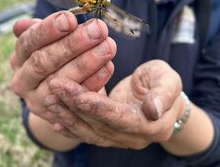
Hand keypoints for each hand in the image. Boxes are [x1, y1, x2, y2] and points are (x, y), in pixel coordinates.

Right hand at [10, 11, 116, 123]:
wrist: (64, 94)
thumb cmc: (59, 57)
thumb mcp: (49, 42)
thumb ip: (43, 31)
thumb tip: (21, 24)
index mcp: (19, 58)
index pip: (28, 41)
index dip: (48, 29)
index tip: (71, 19)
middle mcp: (23, 81)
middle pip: (43, 61)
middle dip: (72, 44)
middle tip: (98, 30)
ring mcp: (39, 101)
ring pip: (61, 81)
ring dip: (87, 62)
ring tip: (108, 46)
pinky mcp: (59, 115)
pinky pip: (78, 98)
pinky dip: (95, 81)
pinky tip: (109, 66)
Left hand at [47, 60, 184, 148]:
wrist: (160, 96)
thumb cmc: (164, 82)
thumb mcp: (169, 80)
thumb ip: (164, 94)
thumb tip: (153, 111)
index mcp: (153, 125)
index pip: (121, 118)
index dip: (100, 109)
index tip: (79, 96)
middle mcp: (134, 138)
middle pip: (101, 125)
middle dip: (76, 106)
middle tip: (56, 86)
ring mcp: (120, 139)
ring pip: (90, 131)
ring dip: (68, 116)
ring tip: (50, 99)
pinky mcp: (109, 135)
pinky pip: (88, 133)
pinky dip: (70, 127)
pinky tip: (54, 118)